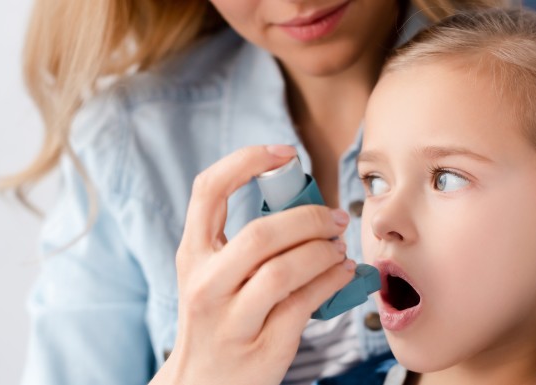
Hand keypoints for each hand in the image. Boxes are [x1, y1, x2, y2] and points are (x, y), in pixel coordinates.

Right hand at [150, 145, 355, 384]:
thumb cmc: (216, 323)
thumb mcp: (211, 278)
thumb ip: (240, 245)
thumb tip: (302, 207)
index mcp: (191, 256)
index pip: (207, 191)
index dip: (246, 161)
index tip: (284, 153)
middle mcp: (204, 285)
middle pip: (260, 234)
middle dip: (308, 218)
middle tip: (335, 217)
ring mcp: (230, 320)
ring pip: (283, 271)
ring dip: (323, 252)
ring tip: (340, 248)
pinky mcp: (262, 347)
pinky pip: (304, 304)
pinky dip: (332, 282)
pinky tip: (343, 273)